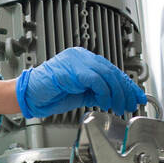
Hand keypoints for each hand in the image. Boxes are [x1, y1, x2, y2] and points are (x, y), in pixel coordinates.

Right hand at [15, 47, 145, 118]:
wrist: (28, 96)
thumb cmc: (48, 94)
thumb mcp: (80, 94)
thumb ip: (97, 92)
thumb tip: (116, 97)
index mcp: (83, 59)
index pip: (111, 69)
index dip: (126, 84)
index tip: (135, 95)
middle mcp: (81, 56)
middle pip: (112, 70)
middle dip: (125, 89)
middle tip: (131, 102)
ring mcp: (76, 60)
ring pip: (107, 74)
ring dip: (116, 93)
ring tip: (118, 106)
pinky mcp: (72, 69)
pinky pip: (96, 80)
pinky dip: (104, 92)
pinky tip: (105, 102)